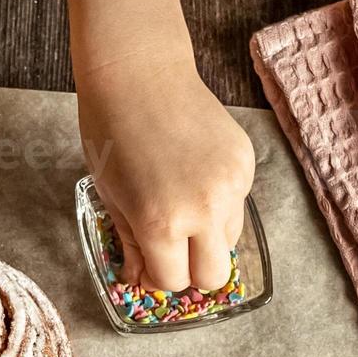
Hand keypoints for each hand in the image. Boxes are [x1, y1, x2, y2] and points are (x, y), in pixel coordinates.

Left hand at [76, 56, 254, 291]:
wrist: (140, 75)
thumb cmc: (112, 133)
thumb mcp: (111, 197)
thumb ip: (132, 243)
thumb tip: (141, 277)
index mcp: (162, 223)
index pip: (173, 281)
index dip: (157, 278)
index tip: (148, 265)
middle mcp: (204, 209)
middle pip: (213, 276)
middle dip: (191, 272)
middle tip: (171, 251)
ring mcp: (232, 186)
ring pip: (228, 241)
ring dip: (206, 238)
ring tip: (180, 207)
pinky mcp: (246, 163)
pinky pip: (237, 204)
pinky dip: (218, 204)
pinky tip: (193, 176)